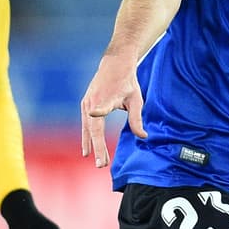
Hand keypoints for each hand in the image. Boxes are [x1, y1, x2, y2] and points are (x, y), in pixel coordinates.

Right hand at [80, 52, 144, 167]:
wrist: (115, 64)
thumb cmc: (127, 82)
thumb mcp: (136, 99)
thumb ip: (137, 118)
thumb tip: (143, 136)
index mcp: (106, 98)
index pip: (101, 108)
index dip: (98, 111)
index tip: (93, 113)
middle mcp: (93, 101)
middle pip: (93, 129)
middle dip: (98, 147)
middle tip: (102, 165)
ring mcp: (87, 103)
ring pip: (88, 129)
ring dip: (93, 145)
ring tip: (99, 161)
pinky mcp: (85, 105)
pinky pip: (86, 125)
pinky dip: (88, 138)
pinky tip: (88, 150)